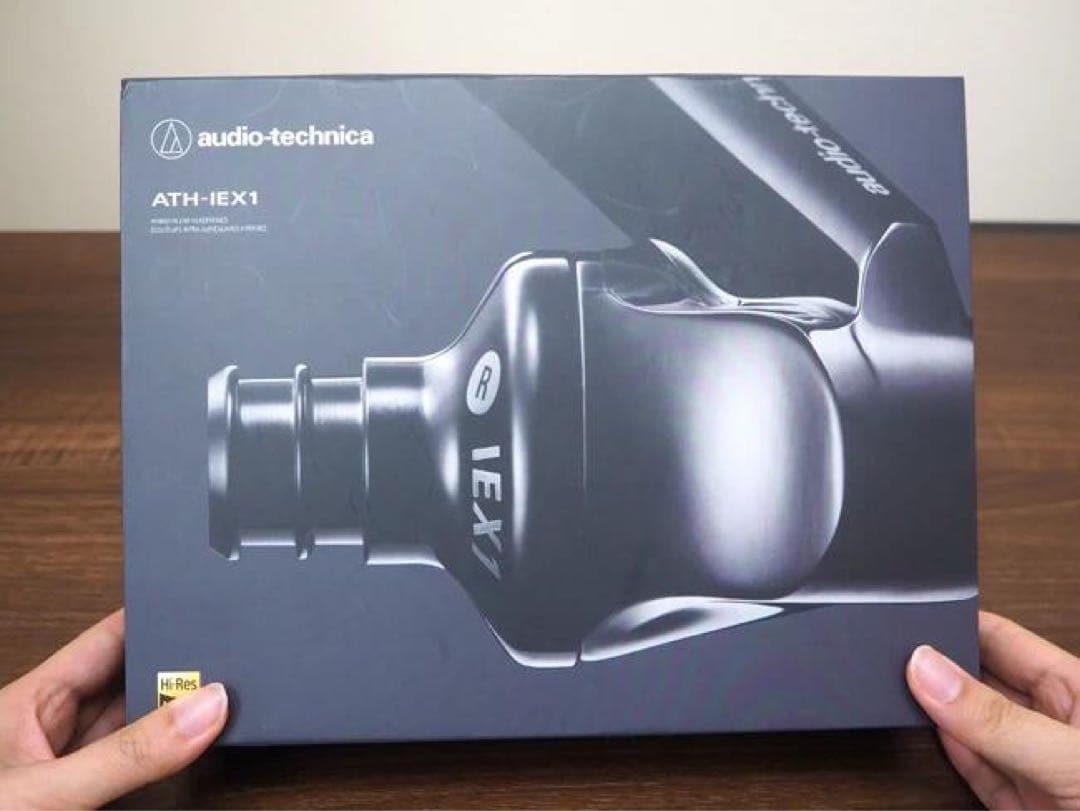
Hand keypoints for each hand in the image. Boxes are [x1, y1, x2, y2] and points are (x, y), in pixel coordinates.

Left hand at [0, 610, 226, 808]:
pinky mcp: (78, 807)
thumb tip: (204, 709)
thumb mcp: (46, 795)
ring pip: (134, 729)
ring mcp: (64, 773)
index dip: (152, 617)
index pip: (105, 640)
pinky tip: (191, 750)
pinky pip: (131, 771)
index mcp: (30, 702)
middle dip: (174, 670)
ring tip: (221, 702)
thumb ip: (130, 754)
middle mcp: (50, 731)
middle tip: (229, 664)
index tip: (207, 607)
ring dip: (173, 719)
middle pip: (128, 683)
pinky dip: (164, 761)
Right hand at [907, 610, 1079, 808]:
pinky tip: (936, 737)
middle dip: (943, 670)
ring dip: (941, 715)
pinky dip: (954, 756)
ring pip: (976, 729)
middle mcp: (1059, 727)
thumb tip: (929, 670)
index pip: (1005, 639)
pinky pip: (980, 773)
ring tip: (902, 695)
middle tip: (895, 661)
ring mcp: (1043, 771)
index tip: (909, 620)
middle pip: (984, 681)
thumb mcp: (1070, 761)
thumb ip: (996, 719)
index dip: (959, 625)